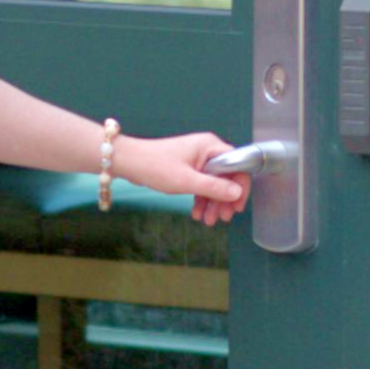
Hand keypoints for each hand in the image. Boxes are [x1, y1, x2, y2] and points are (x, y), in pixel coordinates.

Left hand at [114, 131, 251, 225]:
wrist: (128, 162)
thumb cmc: (156, 167)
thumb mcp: (187, 181)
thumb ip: (214, 187)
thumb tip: (237, 193)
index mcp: (211, 147)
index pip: (237, 165)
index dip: (240, 187)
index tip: (237, 207)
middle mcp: (207, 151)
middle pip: (226, 177)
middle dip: (224, 200)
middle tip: (222, 219)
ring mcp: (197, 160)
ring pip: (213, 184)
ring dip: (212, 203)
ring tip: (208, 221)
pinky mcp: (187, 168)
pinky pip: (200, 185)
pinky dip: (200, 199)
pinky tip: (197, 214)